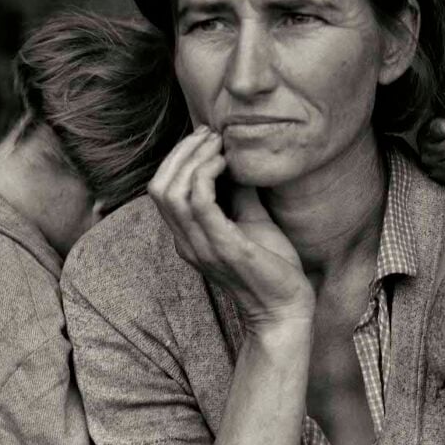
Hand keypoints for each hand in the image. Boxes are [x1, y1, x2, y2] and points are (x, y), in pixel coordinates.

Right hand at [148, 126, 314, 327]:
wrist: (285, 309)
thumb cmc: (271, 267)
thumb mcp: (251, 221)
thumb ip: (238, 193)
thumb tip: (238, 158)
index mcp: (188, 237)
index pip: (161, 190)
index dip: (177, 158)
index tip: (206, 138)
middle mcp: (187, 243)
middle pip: (159, 187)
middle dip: (181, 152)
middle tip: (210, 135)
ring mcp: (201, 246)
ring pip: (172, 192)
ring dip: (193, 159)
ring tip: (218, 145)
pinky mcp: (223, 248)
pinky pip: (199, 204)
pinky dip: (207, 175)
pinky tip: (226, 164)